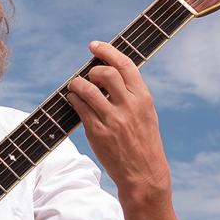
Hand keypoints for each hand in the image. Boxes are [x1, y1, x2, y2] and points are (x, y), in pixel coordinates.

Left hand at [65, 41, 171, 200]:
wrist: (144, 173)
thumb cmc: (143, 142)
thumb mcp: (146, 114)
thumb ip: (132, 94)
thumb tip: (110, 74)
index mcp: (143, 98)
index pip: (125, 65)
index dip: (108, 51)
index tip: (94, 46)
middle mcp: (129, 106)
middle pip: (105, 74)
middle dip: (91, 70)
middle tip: (87, 76)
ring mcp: (113, 120)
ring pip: (87, 90)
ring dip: (76, 84)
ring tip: (74, 86)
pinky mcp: (98, 133)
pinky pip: (80, 109)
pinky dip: (73, 100)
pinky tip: (73, 101)